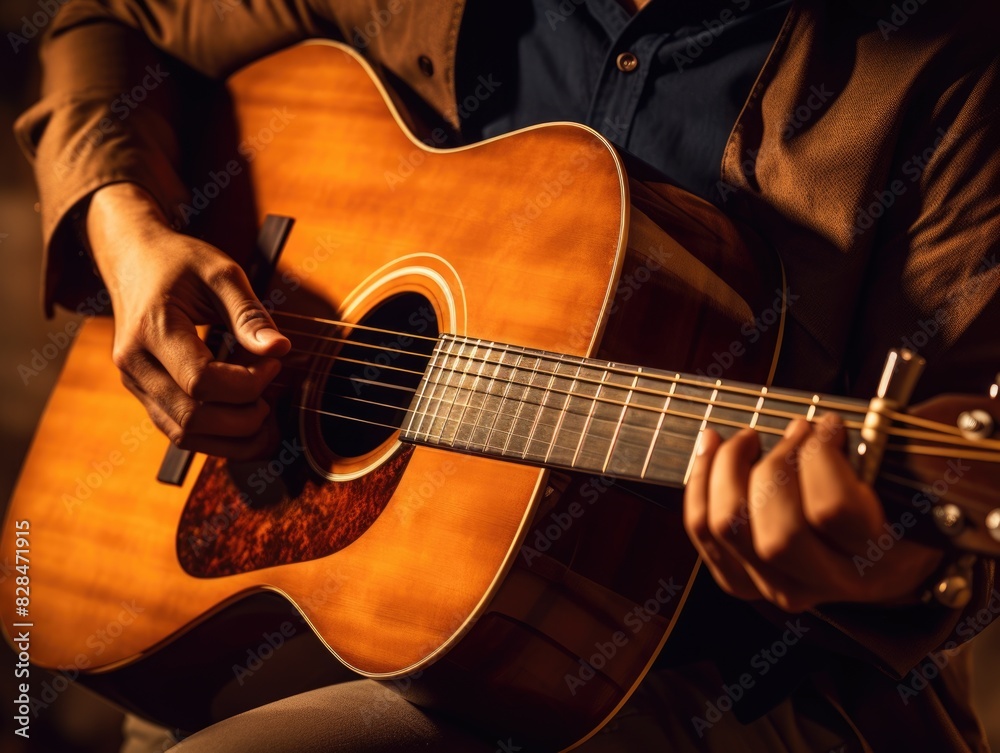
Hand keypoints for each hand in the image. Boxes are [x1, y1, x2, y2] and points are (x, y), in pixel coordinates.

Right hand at [86, 183, 290, 458]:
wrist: (133, 259)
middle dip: (243, 419)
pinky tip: (245, 422)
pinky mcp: (145, 394)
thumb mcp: (221, 273)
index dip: (246, 384)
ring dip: (232, 440)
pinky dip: (216, 438)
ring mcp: (136, 383)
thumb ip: (249, 314)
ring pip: (183, 436)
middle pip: (192, 418)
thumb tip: (280, 349)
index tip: (273, 364)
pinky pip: (179, 432)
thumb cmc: (178, 261)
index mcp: (151, 329)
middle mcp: (135, 364)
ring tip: (267, 419)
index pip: (200, 381)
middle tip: (273, 397)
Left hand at [683, 412, 942, 611]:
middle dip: (776, 465)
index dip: (821, 455)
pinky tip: (710, 446)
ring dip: (728, 470)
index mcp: (876, 560)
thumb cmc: (900, 506)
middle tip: (793, 429)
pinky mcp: (741, 578)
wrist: (883, 559)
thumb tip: (828, 425)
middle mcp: (824, 582)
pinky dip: (699, 483)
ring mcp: (776, 585)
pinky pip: (702, 529)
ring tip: (749, 437)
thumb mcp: (908, 483)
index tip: (829, 424)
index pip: (833, 511)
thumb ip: (881, 456)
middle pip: (776, 534)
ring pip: (729, 529)